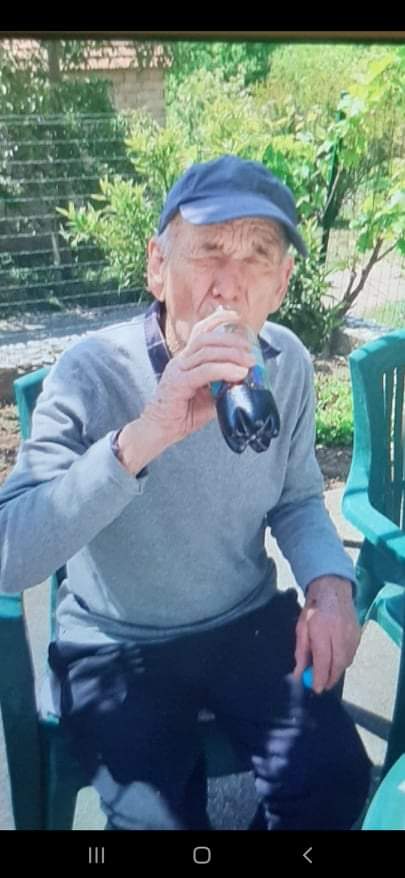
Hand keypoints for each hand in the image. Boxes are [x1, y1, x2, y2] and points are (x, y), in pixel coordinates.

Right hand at [140, 309, 254, 445]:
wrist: (159, 431)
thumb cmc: (182, 415)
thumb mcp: (209, 398)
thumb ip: (223, 387)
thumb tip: (245, 381)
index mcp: (186, 360)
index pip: (200, 333)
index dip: (218, 321)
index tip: (237, 317)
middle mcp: (180, 361)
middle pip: (206, 339)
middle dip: (231, 340)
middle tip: (251, 349)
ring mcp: (177, 370)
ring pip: (206, 352)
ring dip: (232, 354)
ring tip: (249, 362)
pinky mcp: (178, 383)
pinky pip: (204, 371)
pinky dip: (224, 370)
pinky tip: (239, 374)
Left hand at [293, 576, 360, 693]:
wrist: (333, 590)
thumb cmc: (313, 609)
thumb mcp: (301, 628)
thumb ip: (301, 652)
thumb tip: (299, 674)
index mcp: (321, 629)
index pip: (323, 659)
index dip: (320, 677)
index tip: (316, 689)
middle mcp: (339, 632)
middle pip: (338, 664)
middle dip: (330, 678)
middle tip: (322, 685)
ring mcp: (351, 633)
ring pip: (347, 661)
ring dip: (337, 670)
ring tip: (327, 673)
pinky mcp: (359, 634)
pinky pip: (352, 654)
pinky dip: (344, 661)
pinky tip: (335, 660)